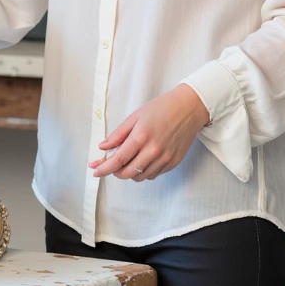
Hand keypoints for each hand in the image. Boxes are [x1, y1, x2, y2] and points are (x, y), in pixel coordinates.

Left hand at [90, 84, 209, 180]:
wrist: (189, 108)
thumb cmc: (162, 109)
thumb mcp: (135, 117)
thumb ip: (118, 134)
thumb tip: (103, 147)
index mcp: (141, 137)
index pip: (117, 160)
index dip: (103, 168)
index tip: (95, 171)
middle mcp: (153, 151)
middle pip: (127, 173)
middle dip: (114, 172)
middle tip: (111, 164)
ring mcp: (164, 158)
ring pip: (139, 177)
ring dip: (129, 173)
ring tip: (129, 160)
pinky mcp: (173, 162)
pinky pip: (153, 175)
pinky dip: (144, 171)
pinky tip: (143, 160)